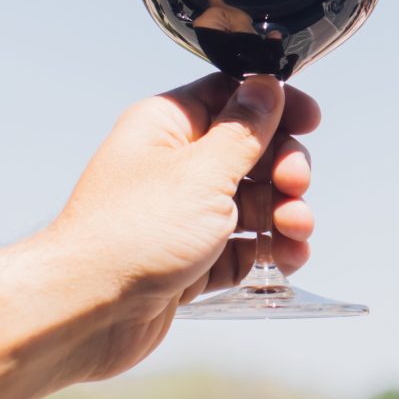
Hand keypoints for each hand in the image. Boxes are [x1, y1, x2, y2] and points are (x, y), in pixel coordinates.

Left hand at [40, 74, 318, 379]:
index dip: (274, 106)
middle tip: (294, 186)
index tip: (310, 120)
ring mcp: (181, 216)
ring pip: (252, 204)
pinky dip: (269, 251)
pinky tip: (288, 259)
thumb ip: (244, 130)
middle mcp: (173, 167)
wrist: (87, 311)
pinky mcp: (189, 260)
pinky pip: (242, 247)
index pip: (232, 98)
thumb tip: (266, 87)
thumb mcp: (203, 173)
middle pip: (250, 153)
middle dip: (284, 169)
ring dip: (284, 215)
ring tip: (294, 233)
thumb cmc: (131, 234)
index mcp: (167, 128)